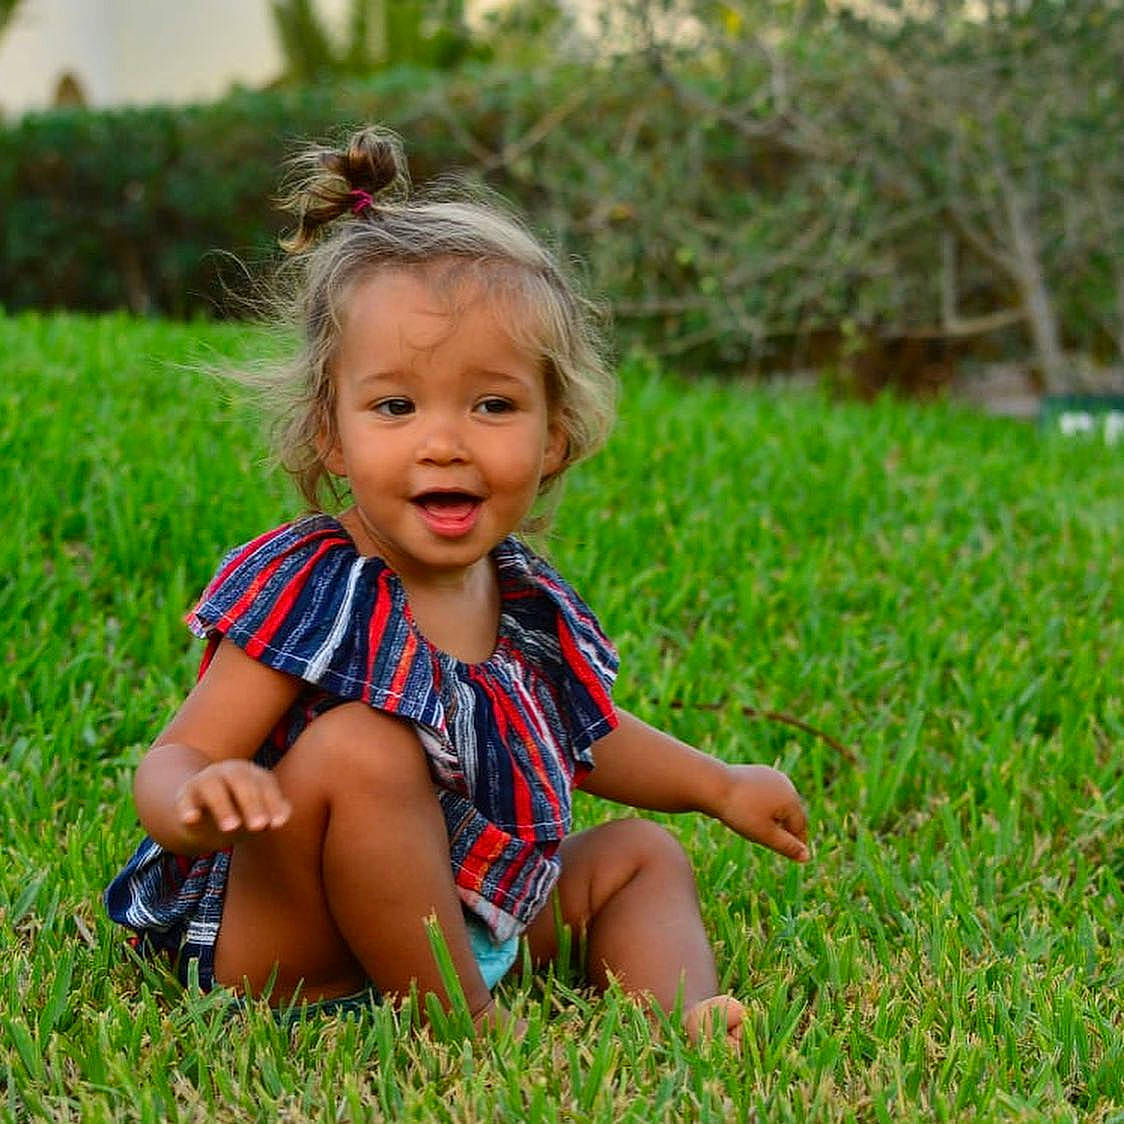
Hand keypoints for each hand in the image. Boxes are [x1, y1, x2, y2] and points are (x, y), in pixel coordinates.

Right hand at [174, 759, 290, 838]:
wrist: (199, 814)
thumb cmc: (238, 812)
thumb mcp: (257, 813)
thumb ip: (273, 813)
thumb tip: (282, 819)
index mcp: (251, 774)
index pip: (265, 784)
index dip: (273, 803)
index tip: (277, 825)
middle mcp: (228, 772)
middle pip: (242, 782)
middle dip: (252, 804)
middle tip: (259, 827)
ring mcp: (205, 780)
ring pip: (213, 788)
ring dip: (224, 808)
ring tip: (232, 828)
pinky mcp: (184, 795)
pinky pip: (185, 801)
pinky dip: (188, 809)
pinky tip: (191, 820)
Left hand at [715, 764, 809, 861]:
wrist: (713, 785)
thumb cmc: (740, 812)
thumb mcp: (765, 835)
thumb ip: (787, 846)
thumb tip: (807, 857)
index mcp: (791, 799)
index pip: (800, 827)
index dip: (797, 842)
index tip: (792, 856)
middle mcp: (785, 784)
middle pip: (791, 813)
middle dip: (785, 828)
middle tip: (779, 845)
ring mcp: (771, 775)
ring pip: (777, 803)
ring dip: (774, 817)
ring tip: (762, 828)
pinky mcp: (756, 772)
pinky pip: (765, 794)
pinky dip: (762, 806)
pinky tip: (749, 812)